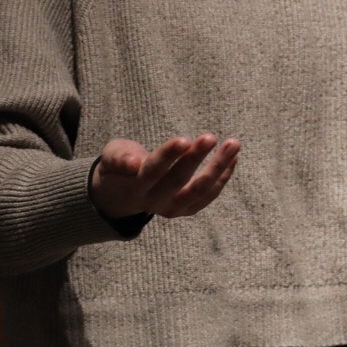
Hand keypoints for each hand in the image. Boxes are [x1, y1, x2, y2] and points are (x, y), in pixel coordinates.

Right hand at [89, 133, 239, 220]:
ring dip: (218, 167)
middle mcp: (154, 202)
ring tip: (233, 144)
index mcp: (134, 187)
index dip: (168, 155)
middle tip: (210, 137)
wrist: (122, 194)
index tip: (184, 139)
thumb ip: (119, 157)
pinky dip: (223, 176)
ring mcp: (173, 209)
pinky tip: (233, 157)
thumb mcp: (112, 156)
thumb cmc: (120, 166)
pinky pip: (209, 195)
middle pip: (179, 181)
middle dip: (196, 158)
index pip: (152, 171)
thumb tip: (132, 163)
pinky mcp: (187, 209)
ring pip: (200, 190)